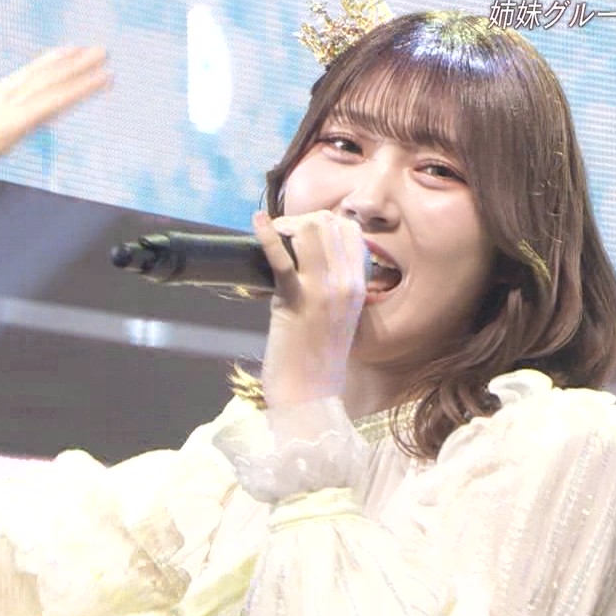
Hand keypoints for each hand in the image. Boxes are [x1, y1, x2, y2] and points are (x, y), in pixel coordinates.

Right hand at [0, 47, 109, 322]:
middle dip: (75, 73)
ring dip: (53, 74)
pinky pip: (4, 97)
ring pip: (29, 91)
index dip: (76, 86)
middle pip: (46, 92)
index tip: (106, 74)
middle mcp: (1, 124)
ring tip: (75, 56)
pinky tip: (29, 79)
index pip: (49, 102)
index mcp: (3, 128)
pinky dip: (20, 83)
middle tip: (104, 52)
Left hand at [251, 210, 367, 407]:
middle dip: (302, 220)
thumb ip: (332, 286)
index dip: (324, 221)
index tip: (304, 231)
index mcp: (358, 287)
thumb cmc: (317, 359)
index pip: (350, 231)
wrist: (310, 396)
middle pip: (328, 224)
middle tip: (283, 234)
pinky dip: (266, 235)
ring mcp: (322, 291)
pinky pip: (281, 258)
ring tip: (273, 236)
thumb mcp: (337, 316)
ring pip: (308, 231)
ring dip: (286, 226)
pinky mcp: (295, 300)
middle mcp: (345, 284)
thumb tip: (308, 258)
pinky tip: (256, 223)